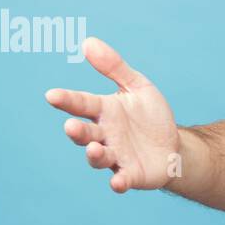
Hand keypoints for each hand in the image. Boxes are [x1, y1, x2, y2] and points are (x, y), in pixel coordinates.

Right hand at [44, 37, 180, 192]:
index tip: (51, 95)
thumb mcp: (137, 86)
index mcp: (104, 111)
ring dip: (94, 155)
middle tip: (71, 126)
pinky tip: (117, 182)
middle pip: (86, 133)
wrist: (173, 146)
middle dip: (77, 131)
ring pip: (99, 157)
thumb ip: (114, 66)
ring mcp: (116, 157)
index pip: (81, 103)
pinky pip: (121, 180)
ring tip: (94, 149)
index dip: (67, 100)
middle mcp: (105, 135)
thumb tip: (88, 42)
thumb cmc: (150, 116)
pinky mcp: (131, 175)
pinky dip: (118, 182)